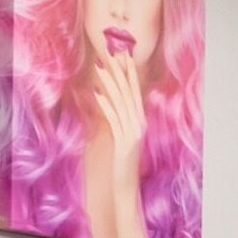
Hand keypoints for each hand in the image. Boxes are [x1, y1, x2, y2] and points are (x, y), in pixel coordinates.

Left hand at [87, 33, 148, 237]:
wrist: (126, 186)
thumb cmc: (122, 163)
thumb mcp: (121, 138)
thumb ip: (118, 120)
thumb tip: (110, 102)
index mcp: (139, 121)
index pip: (135, 92)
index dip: (129, 73)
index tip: (123, 55)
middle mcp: (139, 124)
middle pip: (130, 93)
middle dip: (120, 72)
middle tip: (112, 52)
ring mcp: (133, 133)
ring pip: (121, 103)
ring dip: (110, 84)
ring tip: (100, 67)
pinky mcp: (124, 142)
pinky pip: (114, 120)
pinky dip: (106, 105)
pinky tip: (97, 94)